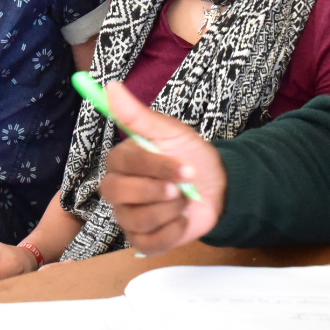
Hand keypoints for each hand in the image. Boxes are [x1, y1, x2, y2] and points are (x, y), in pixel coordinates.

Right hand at [97, 81, 225, 254]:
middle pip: (118, 193)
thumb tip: (111, 86)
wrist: (218, 188)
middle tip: (181, 187)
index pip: (124, 163)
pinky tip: (183, 220)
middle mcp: (119, 189)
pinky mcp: (142, 241)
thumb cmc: (191, 156)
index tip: (185, 167)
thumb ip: (137, 114)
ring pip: (136, 219)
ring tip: (184, 200)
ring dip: (170, 210)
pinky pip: (148, 243)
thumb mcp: (170, 132)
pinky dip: (172, 232)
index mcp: (123, 161)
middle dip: (156, 191)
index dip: (155, 167)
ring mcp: (128, 216)